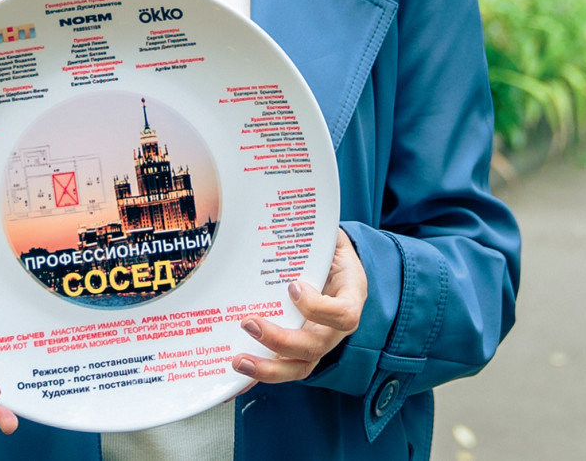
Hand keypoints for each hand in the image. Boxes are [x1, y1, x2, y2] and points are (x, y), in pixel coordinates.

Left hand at [231, 228, 366, 383]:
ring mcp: (318, 341)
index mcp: (349, 298)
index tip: (293, 287)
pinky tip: (236, 376)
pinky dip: (260, 373)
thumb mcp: (332, 240)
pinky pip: (283, 367)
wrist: (339, 267)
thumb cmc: (332, 252)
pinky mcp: (300, 349)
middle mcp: (335, 328)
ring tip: (238, 360)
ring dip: (267, 367)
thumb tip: (287, 207)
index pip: (343, 314)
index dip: (318, 308)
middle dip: (281, 340)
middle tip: (250, 323)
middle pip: (315, 347)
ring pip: (300, 366)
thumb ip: (316, 235)